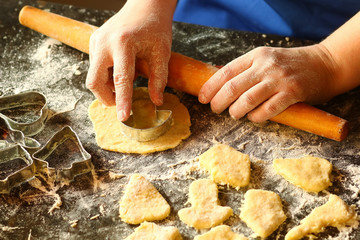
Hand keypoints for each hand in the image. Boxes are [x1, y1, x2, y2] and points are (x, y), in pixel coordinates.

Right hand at [85, 0, 175, 120]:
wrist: (144, 5)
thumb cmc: (155, 27)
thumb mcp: (161, 53)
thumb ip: (158, 79)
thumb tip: (156, 101)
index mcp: (123, 44)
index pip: (120, 79)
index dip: (122, 101)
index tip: (123, 117)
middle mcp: (104, 42)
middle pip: (95, 81)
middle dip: (106, 98)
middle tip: (121, 104)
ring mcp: (96, 41)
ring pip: (93, 75)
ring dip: (106, 86)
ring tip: (125, 82)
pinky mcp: (94, 42)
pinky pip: (95, 66)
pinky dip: (105, 76)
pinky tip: (119, 72)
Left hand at [198, 44, 337, 121]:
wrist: (325, 64)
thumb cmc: (290, 65)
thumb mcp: (266, 59)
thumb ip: (247, 70)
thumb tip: (220, 86)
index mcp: (256, 55)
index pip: (226, 72)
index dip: (210, 87)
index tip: (202, 98)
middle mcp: (265, 65)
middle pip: (232, 87)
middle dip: (218, 102)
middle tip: (215, 110)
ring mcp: (279, 79)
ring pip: (247, 100)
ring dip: (235, 111)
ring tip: (234, 114)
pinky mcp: (292, 93)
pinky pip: (267, 110)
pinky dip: (256, 117)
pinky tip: (253, 118)